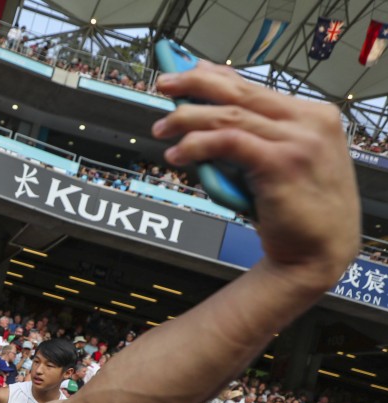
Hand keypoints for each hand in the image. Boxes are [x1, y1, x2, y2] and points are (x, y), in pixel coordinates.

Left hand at [153, 61, 359, 285]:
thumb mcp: (282, 162)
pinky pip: (229, 142)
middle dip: (196, 84)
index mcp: (314, 115)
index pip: (256, 87)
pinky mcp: (282, 163)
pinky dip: (197, 144)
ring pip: (229, 116)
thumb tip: (210, 113)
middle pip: (241, 92)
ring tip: (161, 128)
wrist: (316, 254)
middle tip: (164, 84)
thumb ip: (256, 136)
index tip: (186, 73)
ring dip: (187, 119)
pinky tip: (178, 154)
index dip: (216, 77)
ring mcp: (299, 140)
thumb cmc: (296, 211)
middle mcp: (310, 121)